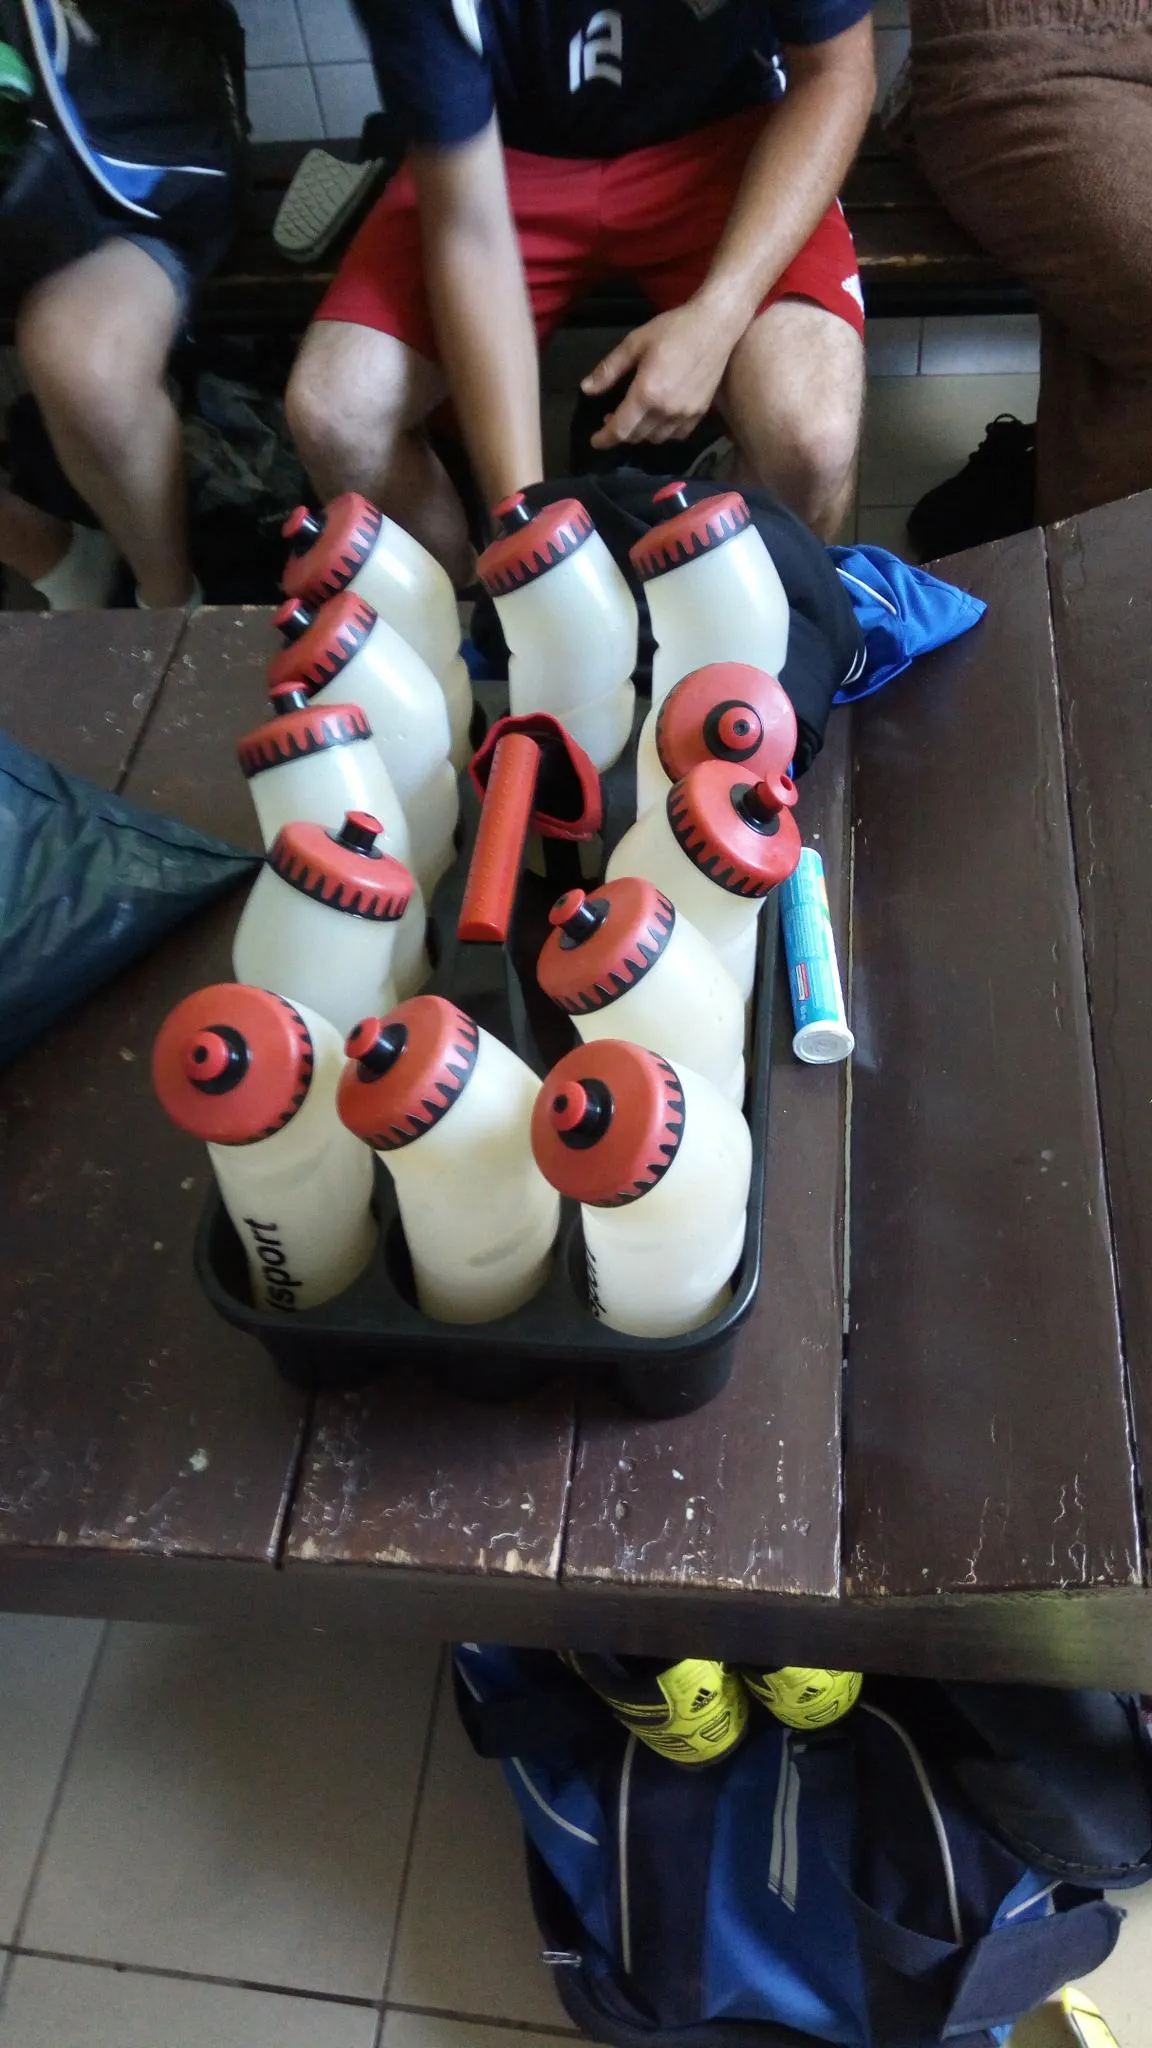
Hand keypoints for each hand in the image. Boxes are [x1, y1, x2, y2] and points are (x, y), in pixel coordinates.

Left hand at [581, 301, 736, 449]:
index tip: (595, 441)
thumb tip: (586, 389)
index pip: (620, 429)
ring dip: (641, 434)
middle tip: (612, 418)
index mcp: (647, 393)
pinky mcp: (700, 413)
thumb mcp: (634, 343)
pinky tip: (658, 419)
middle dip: (620, 433)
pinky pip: (676, 435)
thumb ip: (609, 370)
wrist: (715, 325)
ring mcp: (685, 414)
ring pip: (656, 439)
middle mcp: (666, 410)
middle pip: (637, 436)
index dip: (604, 439)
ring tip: (635, 418)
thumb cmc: (673, 329)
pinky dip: (663, 433)